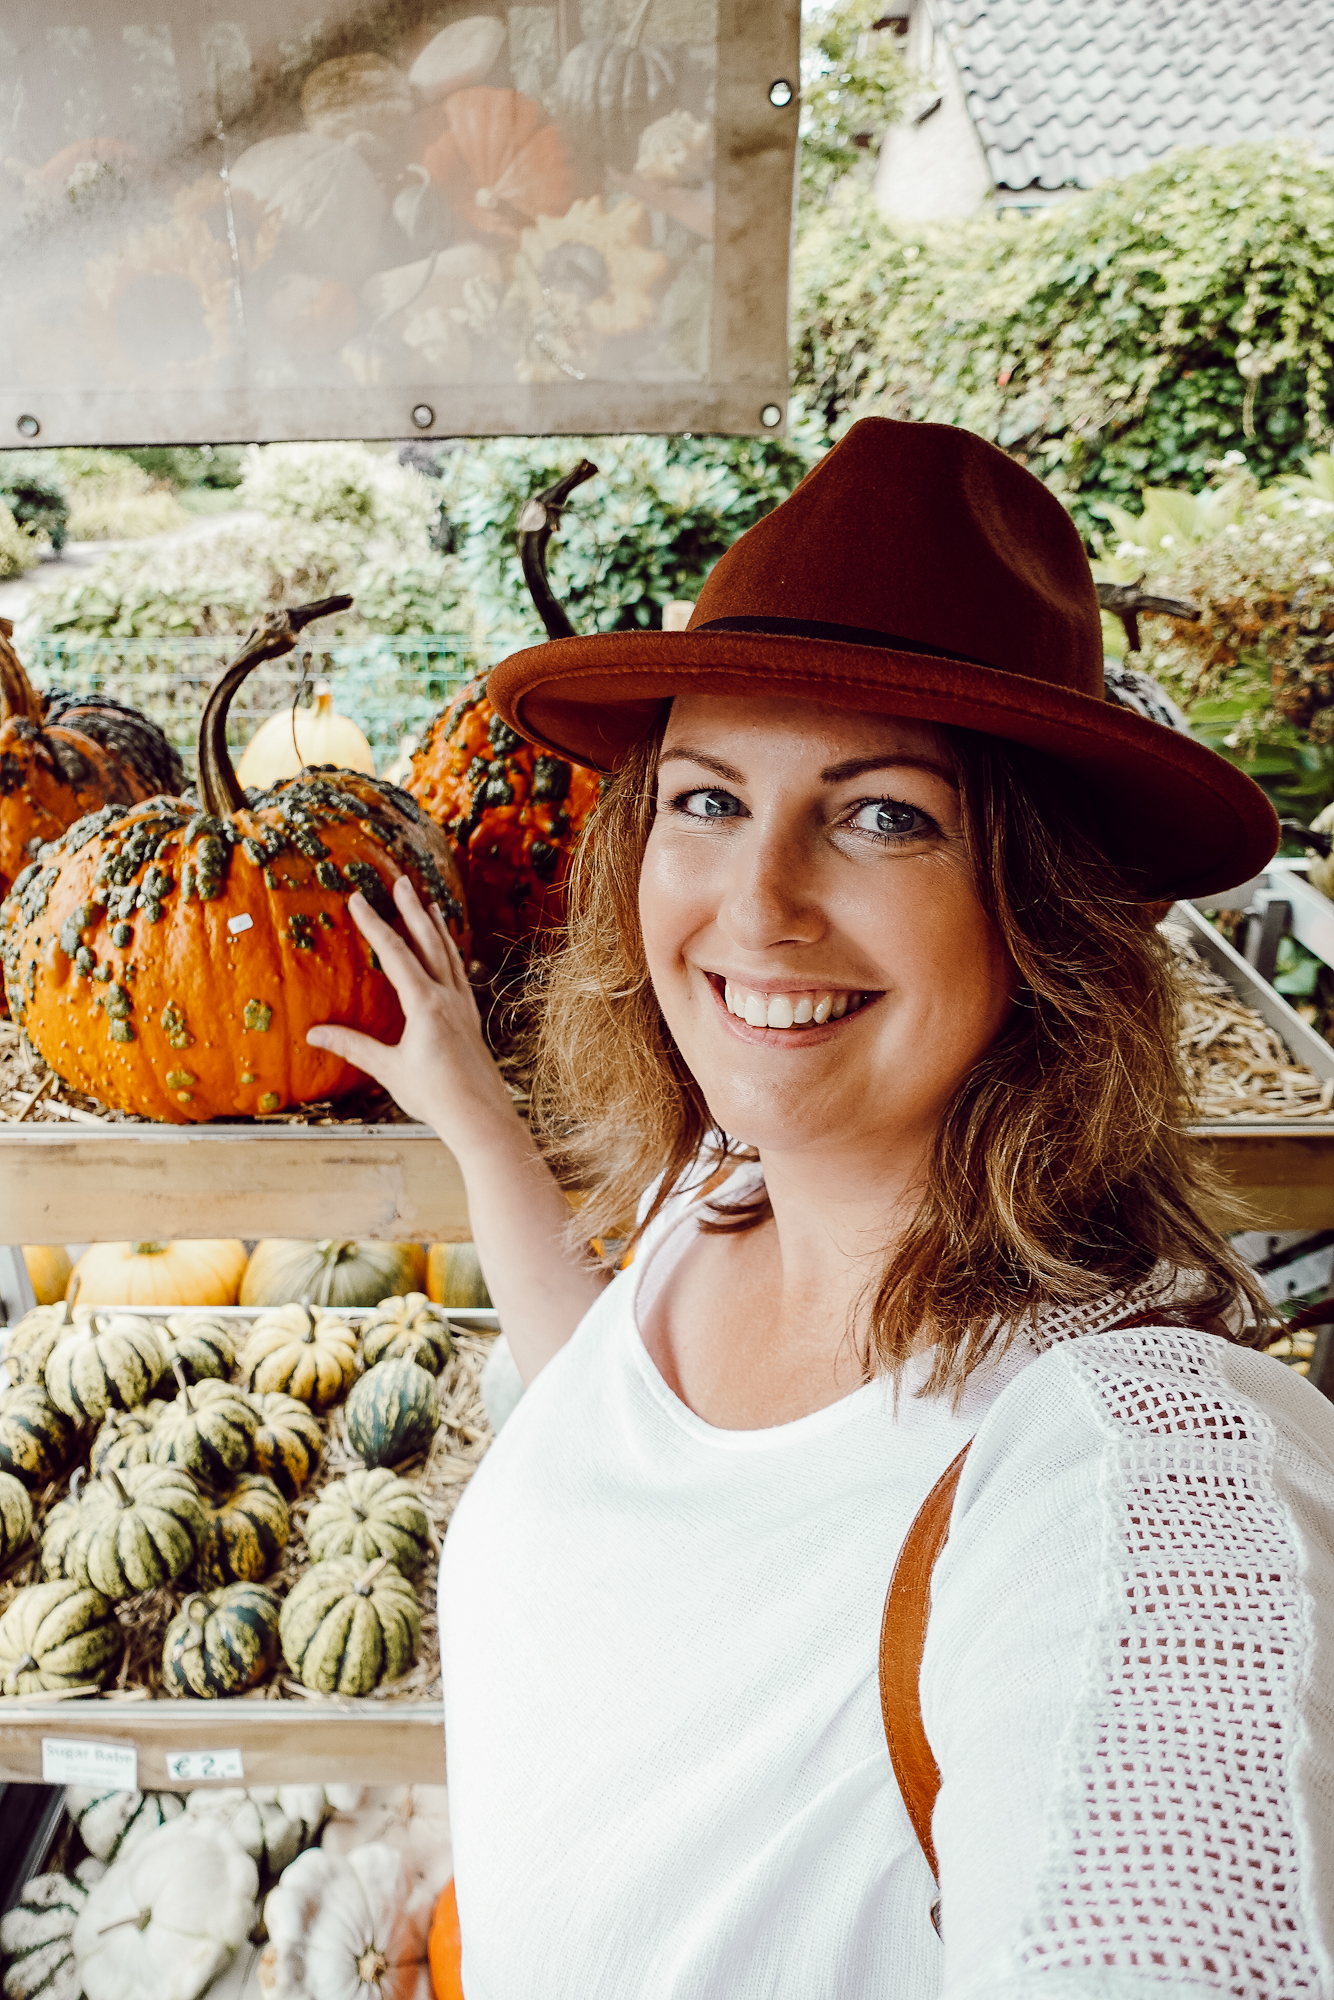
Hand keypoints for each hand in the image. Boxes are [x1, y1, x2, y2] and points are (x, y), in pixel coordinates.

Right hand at [307, 876, 516, 1156]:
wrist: (481, 1116)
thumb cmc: (435, 1096)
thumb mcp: (388, 1070)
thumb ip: (353, 1046)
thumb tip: (314, 1033)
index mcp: (426, 1004)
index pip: (395, 954)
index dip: (374, 924)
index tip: (358, 898)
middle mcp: (448, 997)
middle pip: (428, 943)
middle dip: (412, 910)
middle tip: (401, 882)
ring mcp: (463, 1005)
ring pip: (449, 955)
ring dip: (436, 927)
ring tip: (428, 904)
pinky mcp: (471, 1018)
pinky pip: (460, 974)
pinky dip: (451, 954)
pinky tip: (448, 952)